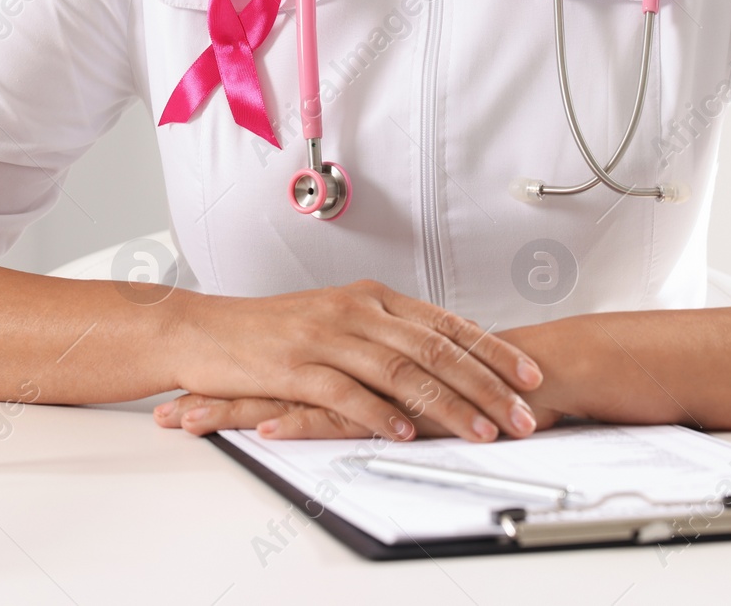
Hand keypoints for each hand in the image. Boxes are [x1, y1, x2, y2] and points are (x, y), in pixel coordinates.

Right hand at [167, 280, 542, 442]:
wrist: (201, 329)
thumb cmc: (269, 331)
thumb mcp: (336, 320)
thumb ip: (384, 336)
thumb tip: (437, 359)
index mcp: (372, 298)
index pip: (447, 324)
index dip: (493, 350)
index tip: (529, 376)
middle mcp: (355, 311)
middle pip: (435, 348)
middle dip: (487, 385)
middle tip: (521, 414)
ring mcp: (325, 336)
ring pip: (401, 370)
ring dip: (448, 405)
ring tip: (480, 431)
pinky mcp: (294, 365)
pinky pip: (346, 392)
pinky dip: (380, 414)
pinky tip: (405, 432)